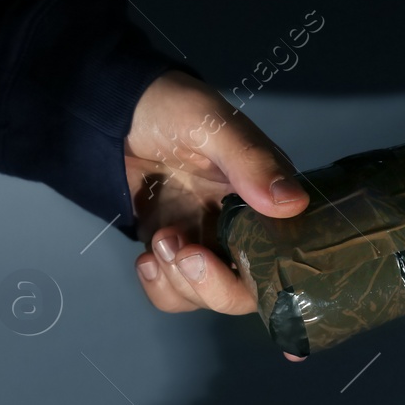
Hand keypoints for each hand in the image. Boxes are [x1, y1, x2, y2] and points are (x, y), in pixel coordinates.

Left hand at [126, 71, 308, 316]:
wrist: (112, 113)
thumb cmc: (169, 106)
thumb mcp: (212, 124)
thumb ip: (250, 161)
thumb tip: (291, 204)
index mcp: (267, 199)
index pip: (287, 258)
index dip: (268, 280)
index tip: (225, 264)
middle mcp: (243, 230)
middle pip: (246, 292)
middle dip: (212, 286)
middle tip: (181, 251)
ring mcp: (207, 245)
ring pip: (208, 298)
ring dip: (180, 283)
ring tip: (159, 240)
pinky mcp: (174, 255)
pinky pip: (175, 295)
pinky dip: (159, 287)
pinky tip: (147, 258)